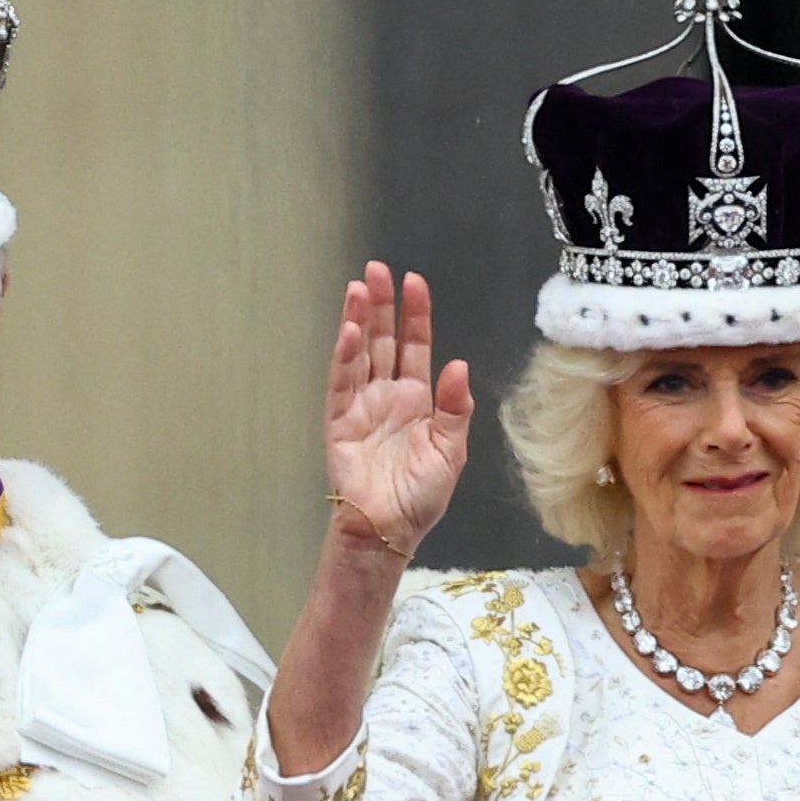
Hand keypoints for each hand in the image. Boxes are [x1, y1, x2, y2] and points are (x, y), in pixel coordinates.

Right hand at [322, 262, 472, 559]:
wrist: (389, 530)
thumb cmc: (420, 497)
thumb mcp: (450, 452)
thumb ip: (456, 409)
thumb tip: (459, 365)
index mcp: (417, 400)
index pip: (415, 347)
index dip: (415, 315)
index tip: (415, 282)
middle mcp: (387, 396)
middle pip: (384, 341)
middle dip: (382, 304)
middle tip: (378, 270)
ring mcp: (361, 407)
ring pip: (360, 354)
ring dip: (359, 321)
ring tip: (359, 288)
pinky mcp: (339, 422)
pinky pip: (341, 384)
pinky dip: (345, 357)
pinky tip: (350, 332)